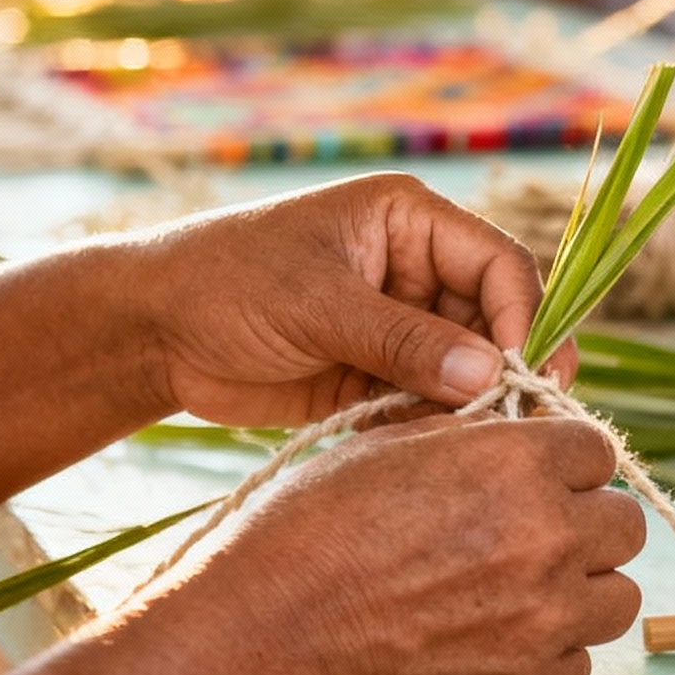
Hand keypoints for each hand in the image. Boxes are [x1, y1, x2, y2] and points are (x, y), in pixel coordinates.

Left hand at [129, 172, 575, 427]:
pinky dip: (434, 429)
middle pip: (495, 323)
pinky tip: (427, 452)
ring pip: (468, 371)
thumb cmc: (225, 284)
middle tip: (514, 424)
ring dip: (470, 408)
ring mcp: (399, 326)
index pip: (500, 265)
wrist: (151, 335)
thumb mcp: (317, 305)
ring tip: (463, 444)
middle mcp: (416, 270)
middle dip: (504, 372)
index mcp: (409, 222)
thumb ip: (405, 341)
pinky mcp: (377, 376)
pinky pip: (429, 404)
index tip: (523, 375)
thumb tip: (491, 376)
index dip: (523, 318)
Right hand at [206, 413, 645, 674]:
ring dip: (583, 593)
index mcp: (518, 464)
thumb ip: (469, 440)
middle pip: (625, 525)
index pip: (598, 452)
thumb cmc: (311, 533)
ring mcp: (548, 617)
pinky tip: (497, 641)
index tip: (539, 480)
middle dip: (586, 525)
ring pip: (619, 599)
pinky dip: (550, 653)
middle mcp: (550, 536)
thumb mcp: (386, 447)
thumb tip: (511, 435)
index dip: (566, 465)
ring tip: (523, 595)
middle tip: (533, 539)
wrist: (272, 637)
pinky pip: (580, 662)